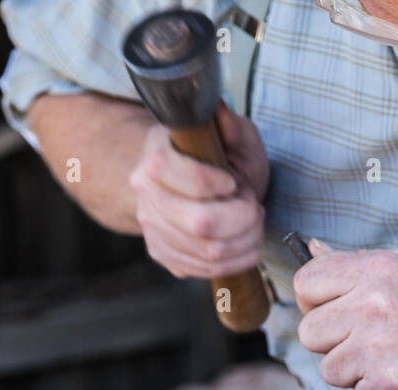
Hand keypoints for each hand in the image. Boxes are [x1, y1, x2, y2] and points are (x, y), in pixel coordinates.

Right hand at [128, 102, 267, 277]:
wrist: (201, 188)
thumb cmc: (222, 159)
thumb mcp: (235, 136)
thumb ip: (232, 126)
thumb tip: (220, 111)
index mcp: (156, 152)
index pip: (174, 174)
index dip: (213, 184)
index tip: (232, 182)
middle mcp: (145, 192)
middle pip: (200, 223)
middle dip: (243, 219)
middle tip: (253, 207)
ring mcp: (151, 227)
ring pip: (210, 253)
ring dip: (246, 241)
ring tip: (251, 223)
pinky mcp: (164, 254)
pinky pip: (207, 270)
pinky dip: (237, 259)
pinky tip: (243, 242)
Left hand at [292, 244, 397, 389]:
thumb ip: (360, 262)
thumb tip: (313, 249)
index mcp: (376, 271)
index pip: (307, 283)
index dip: (314, 303)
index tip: (334, 315)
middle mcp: (372, 307)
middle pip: (310, 333)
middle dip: (333, 344)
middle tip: (370, 345)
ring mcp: (378, 349)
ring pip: (330, 370)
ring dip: (356, 374)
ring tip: (395, 363)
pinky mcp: (387, 387)